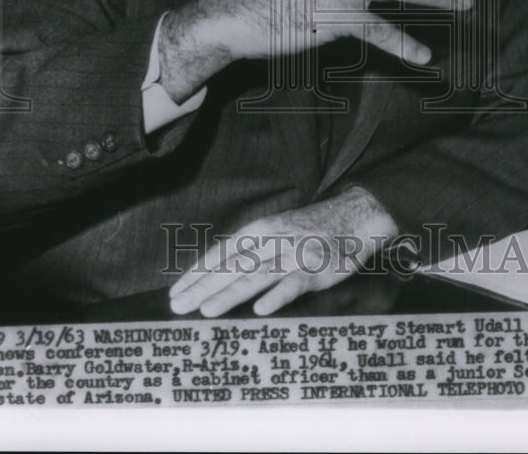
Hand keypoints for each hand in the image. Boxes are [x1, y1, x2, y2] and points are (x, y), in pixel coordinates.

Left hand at [169, 186, 399, 316]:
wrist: (352, 217)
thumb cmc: (308, 229)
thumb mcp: (275, 231)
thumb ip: (250, 250)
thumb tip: (217, 273)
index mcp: (258, 230)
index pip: (221, 253)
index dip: (197, 272)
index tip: (175, 291)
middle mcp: (271, 241)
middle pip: (231, 266)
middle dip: (203, 287)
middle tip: (177, 306)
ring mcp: (292, 255)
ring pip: (256, 276)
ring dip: (230, 294)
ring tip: (206, 310)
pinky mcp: (314, 270)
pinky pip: (293, 284)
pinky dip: (277, 296)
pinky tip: (261, 309)